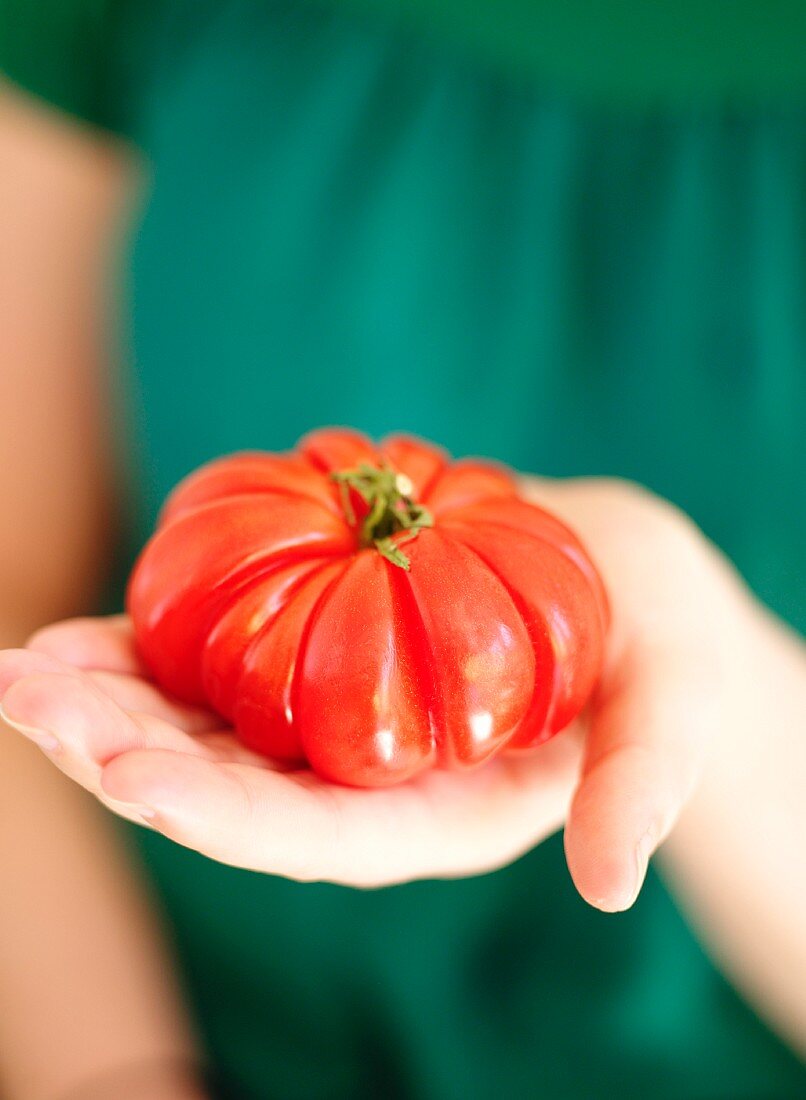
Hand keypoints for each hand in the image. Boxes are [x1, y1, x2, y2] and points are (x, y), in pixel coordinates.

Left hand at [0, 478, 753, 909]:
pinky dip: (149, 649)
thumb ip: (643, 789)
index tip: (129, 772)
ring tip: (24, 666)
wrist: (628, 593)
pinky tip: (83, 629)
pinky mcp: (324, 662)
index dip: (222, 812)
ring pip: (205, 732)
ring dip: (109, 704)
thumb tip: (612, 882)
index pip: (319, 837)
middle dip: (120, 754)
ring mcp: (336, 724)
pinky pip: (223, 664)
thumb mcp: (674, 713)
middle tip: (27, 697)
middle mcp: (371, 784)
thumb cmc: (660, 656)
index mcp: (440, 817)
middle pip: (230, 791)